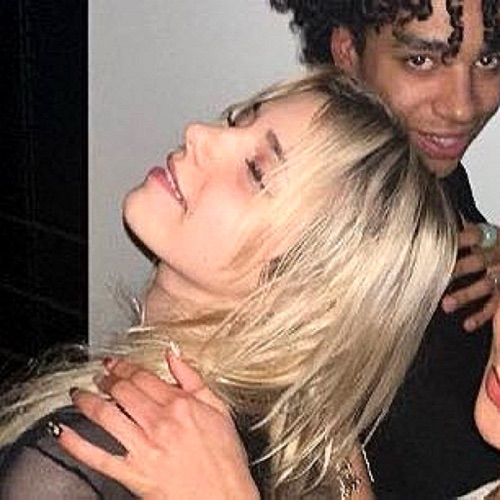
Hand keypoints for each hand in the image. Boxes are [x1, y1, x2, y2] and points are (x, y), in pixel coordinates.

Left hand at [57, 351, 259, 499]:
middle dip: (105, 380)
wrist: (225, 497)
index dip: (123, 367)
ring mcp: (144, 447)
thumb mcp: (218, 409)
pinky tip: (62, 433)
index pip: (142, 376)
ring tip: (78, 395)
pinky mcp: (133, 473)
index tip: (114, 364)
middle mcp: (159, 422)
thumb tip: (173, 356)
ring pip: (106, 415)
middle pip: (122, 391)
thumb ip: (193, 378)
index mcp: (179, 404)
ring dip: (87, 401)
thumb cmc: (224, 456)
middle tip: (98, 377)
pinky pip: (98, 456)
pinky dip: (76, 444)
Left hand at [442, 222, 499, 331]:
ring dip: (465, 295)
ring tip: (445, 305)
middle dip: (457, 269)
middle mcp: (497, 255)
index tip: (434, 244)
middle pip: (478, 261)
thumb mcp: (480, 232)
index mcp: (490, 237)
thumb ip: (459, 227)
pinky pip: (495, 305)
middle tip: (436, 277)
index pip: (473, 235)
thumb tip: (433, 216)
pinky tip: (466, 324)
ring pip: (486, 285)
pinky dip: (481, 316)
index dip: (456, 239)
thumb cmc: (492, 243)